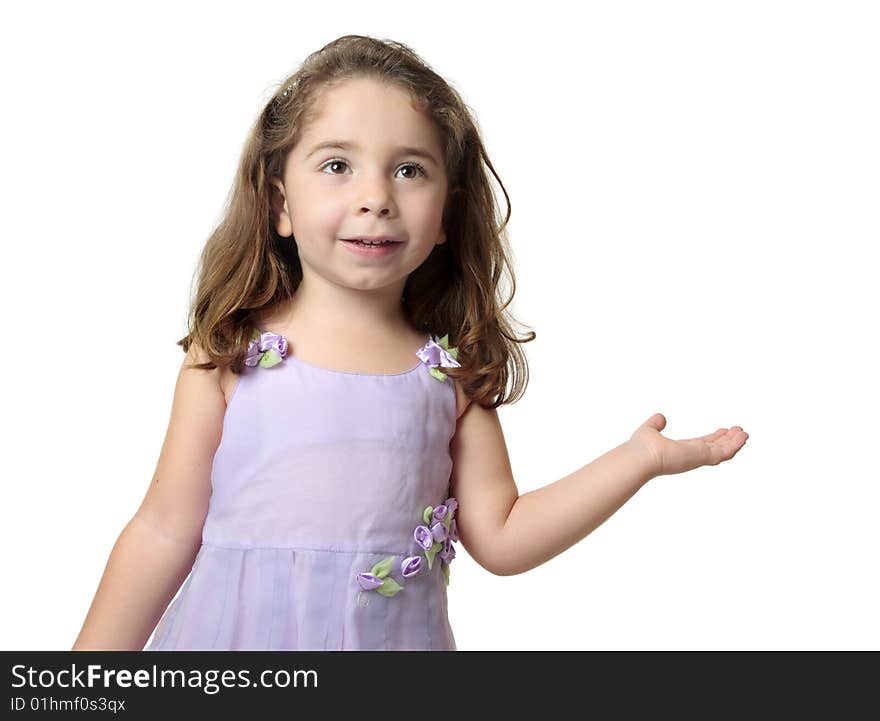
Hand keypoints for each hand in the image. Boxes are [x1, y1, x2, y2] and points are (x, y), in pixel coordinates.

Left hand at [629, 413, 748, 476]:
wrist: (640, 457)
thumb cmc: (640, 448)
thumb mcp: (650, 430)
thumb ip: (655, 424)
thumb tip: (660, 417)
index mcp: (679, 450)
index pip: (701, 444)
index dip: (713, 438)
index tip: (723, 431)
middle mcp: (690, 456)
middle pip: (714, 448)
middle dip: (727, 440)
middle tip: (738, 432)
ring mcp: (697, 458)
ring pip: (722, 451)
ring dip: (734, 442)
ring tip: (744, 433)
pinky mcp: (702, 457)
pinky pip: (724, 452)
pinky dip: (735, 445)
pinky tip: (743, 436)